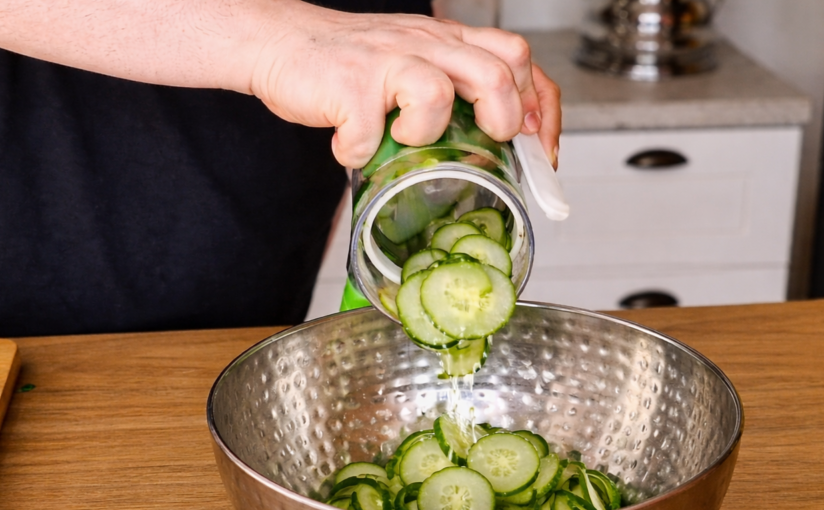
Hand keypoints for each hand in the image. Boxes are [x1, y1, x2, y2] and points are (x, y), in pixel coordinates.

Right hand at [247, 4, 561, 168]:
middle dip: (503, 122)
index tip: (540, 146)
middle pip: (496, 73)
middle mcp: (425, 45)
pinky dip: (360, 152)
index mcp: (448, 41)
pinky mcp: (348, 86)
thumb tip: (499, 142)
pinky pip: (368, 132)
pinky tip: (351, 147)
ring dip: (426, 134)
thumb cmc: (352, 64)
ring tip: (403, 141)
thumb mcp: (417, 60)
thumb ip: (455, 87)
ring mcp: (386, 62)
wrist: (282, 42)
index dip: (541, 106)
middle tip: (485, 145)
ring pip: (436, 95)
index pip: (518, 58)